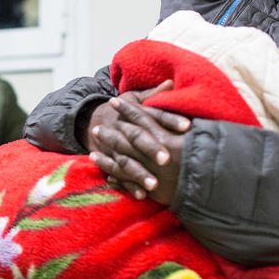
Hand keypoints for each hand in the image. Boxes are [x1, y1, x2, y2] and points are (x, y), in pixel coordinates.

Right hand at [86, 81, 190, 204]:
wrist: (90, 122)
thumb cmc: (121, 111)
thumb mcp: (133, 98)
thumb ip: (153, 94)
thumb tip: (171, 83)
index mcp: (133, 114)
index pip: (153, 115)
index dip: (170, 120)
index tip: (187, 127)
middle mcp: (122, 130)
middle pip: (136, 138)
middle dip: (150, 149)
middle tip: (166, 160)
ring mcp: (113, 149)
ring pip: (125, 161)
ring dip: (139, 174)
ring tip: (154, 185)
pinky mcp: (109, 163)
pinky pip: (117, 176)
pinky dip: (129, 187)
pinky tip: (142, 196)